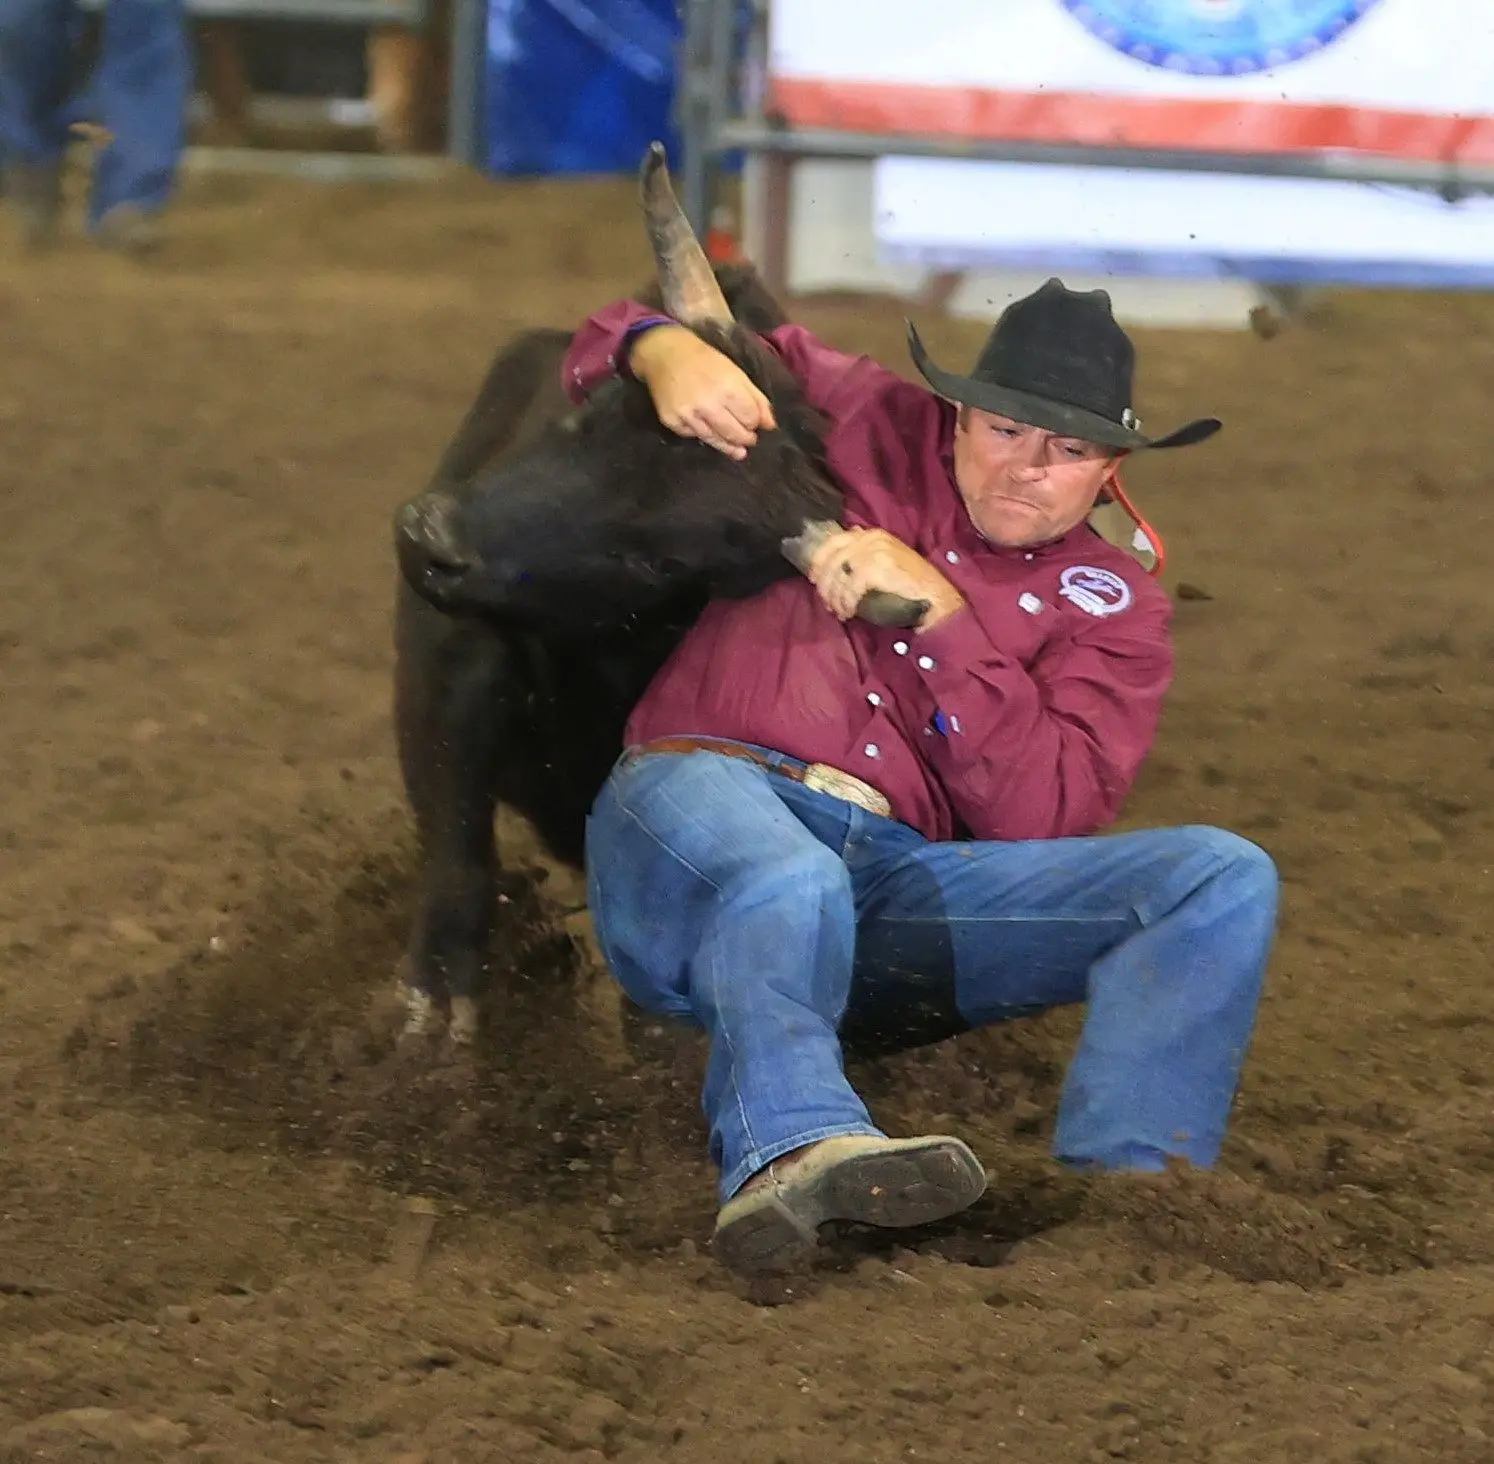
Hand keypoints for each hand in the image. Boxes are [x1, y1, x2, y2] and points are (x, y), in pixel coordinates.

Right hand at [629, 324, 776, 459]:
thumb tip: (771, 425)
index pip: (750, 418)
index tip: (754, 423)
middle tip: (748, 439)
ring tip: (737, 449)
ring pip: (715, 441)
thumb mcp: (736, 373)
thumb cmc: (705, 360)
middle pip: (734, 434)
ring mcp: (688, 415)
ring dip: (728, 445)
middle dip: (745, 439)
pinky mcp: (672, 422)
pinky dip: (703, 435)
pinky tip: (708, 431)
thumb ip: (756, 399)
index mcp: (727, 388)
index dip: (755, 423)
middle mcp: (707, 404)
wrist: (665, 354)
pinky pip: (694, 436)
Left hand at [806, 526, 966, 630]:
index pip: (834, 541)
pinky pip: (849, 588)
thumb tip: (835, 565)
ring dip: (835, 598)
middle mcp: (871, 538)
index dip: (819, 560)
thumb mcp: (886, 561)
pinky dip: (846, 603)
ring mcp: (874, 551)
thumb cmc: (910, 584)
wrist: (935, 596)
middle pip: (832, 560)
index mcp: (872, 534)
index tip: (813, 577)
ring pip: (838, 575)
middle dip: (825, 584)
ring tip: (840, 611)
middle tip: (827, 602)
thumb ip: (863, 557)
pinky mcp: (876, 568)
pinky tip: (849, 612)